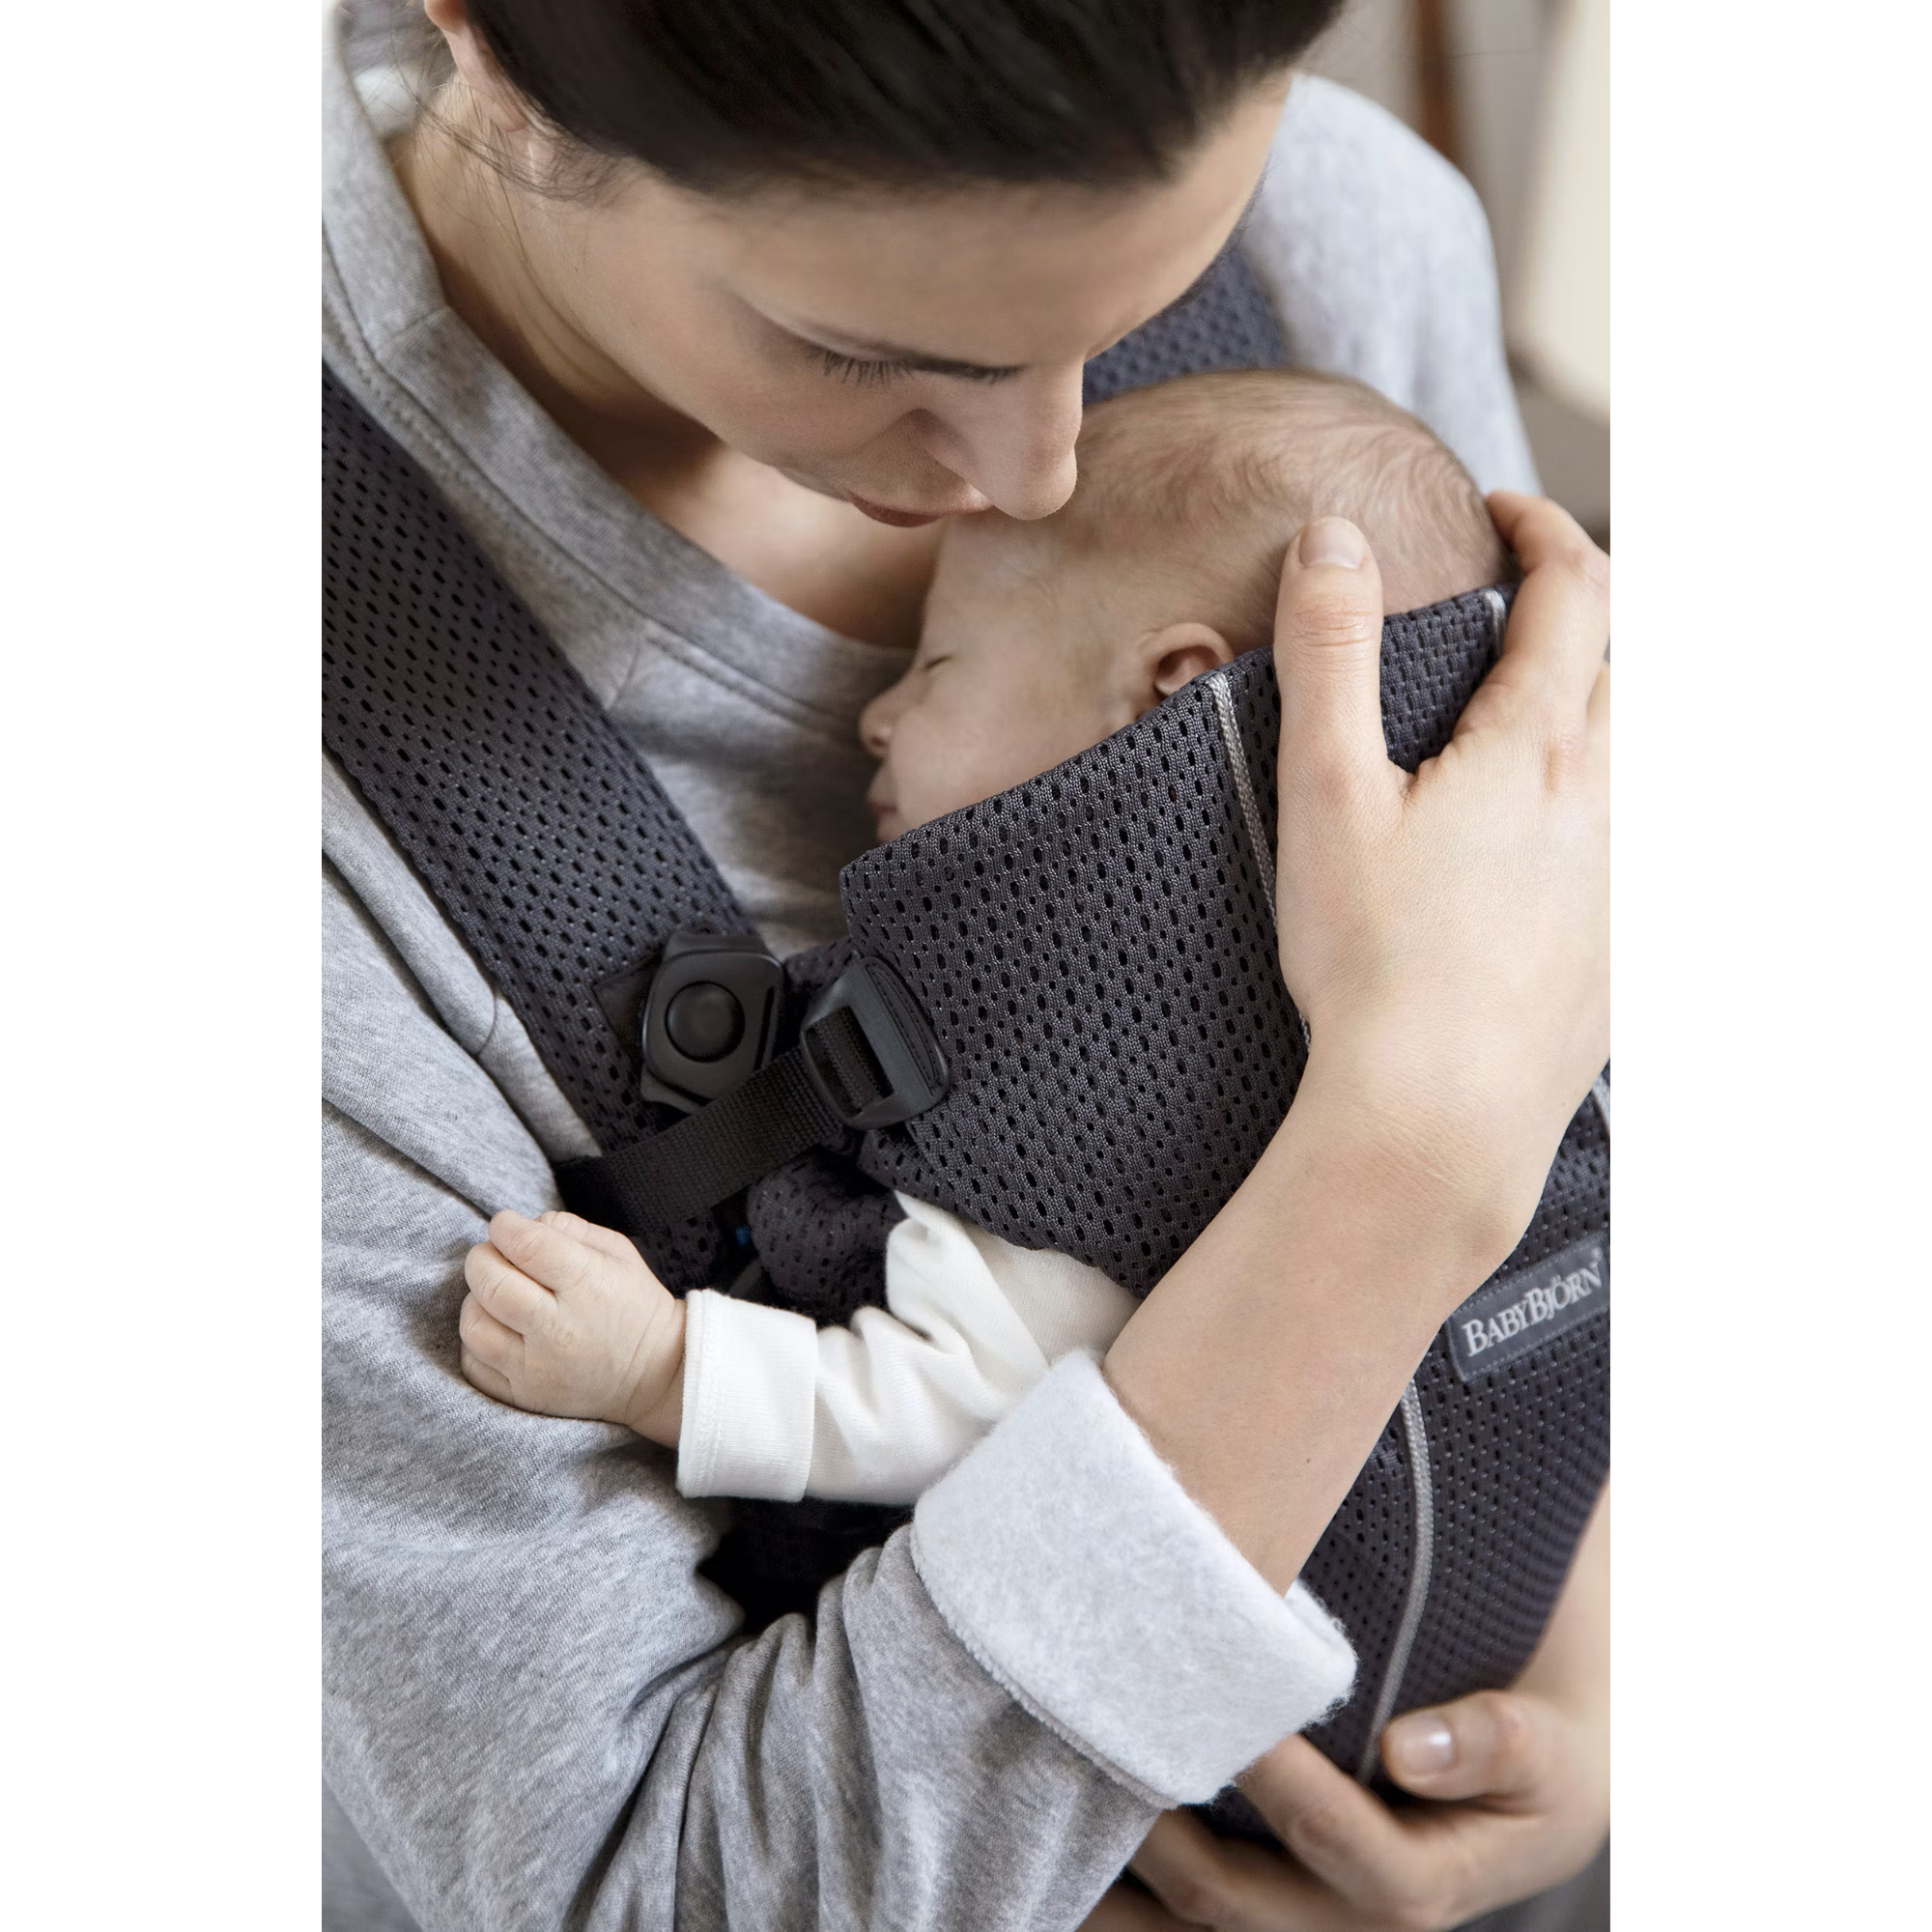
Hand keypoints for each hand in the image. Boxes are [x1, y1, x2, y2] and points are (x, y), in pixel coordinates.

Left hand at [459, 1209, 685, 1442]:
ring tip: (499, 1296)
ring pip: (474, 1325)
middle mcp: (559, 1329)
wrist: (656, 1374)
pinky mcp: (523, 1396)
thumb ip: (569, 1228)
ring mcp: (537, 1369)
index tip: (507, 1225)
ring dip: (477, 1301)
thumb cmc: (633, 1303)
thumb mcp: (619, 1252)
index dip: (505, 1226)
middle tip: (495, 1256)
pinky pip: (474, 1364)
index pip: (527, 1245)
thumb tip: (522, 1226)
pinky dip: (478, 1342)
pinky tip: (501, 1330)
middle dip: (483, 1258)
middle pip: (491, 1284)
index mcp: (589, 1285)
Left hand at [1085, 1487, 1610, 1931]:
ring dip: (1112, 1889)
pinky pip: (1174, 1926)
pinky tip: (1049, 1846)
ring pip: (1185, 1930)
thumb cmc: (1530, 1758)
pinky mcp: (1254, 1919)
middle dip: (1161, 1826)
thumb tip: (1410, 1748)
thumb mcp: (1543, 1748)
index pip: (1333, 1837)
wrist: (1524, 1801)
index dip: (1276, 1774)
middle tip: (1095, 1731)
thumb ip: (1496, 1743)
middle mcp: (1342, 1928)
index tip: (1217, 1691)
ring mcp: (1292, 1930)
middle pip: (1230, 1898)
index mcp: (1418, 1887)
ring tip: (1040, 1810)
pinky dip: (1115, 1899)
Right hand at [1272, 498, 1609, 1260]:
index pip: (1575, 594)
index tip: (1505, 514)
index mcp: (1537, 749)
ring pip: (1638, 760)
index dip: (1544, 532)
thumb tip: (1333, 539)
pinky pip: (1633, 848)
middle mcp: (1608, 802)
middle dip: (1585, 615)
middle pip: (1628, 668)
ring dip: (1598, 713)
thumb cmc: (1377, 964)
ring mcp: (1626, 880)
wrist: (1439, 1117)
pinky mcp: (1622, 950)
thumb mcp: (1326, 794)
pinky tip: (1546, 851)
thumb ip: (1327, 655)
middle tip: (1522, 608)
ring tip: (1532, 722)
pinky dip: (1600, 809)